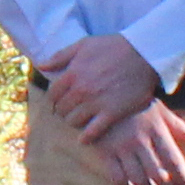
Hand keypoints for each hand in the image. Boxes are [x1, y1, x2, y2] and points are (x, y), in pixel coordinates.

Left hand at [38, 34, 167, 140]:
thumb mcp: (84, 45)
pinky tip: (84, 139)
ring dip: (73, 122)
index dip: (54, 99)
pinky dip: (86, 137)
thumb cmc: (113, 47)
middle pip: (61, 109)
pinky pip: (93, 132)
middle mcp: (81, 90)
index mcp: (72, 74)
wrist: (144, 54)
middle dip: (63, 111)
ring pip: (73, 121)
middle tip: (69, 111)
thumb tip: (41, 66)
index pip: (52, 94)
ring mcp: (96, 103)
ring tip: (78, 120)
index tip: (58, 101)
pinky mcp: (112, 113)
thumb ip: (60, 56)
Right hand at [92, 103, 184, 184]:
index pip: (174, 160)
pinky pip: (117, 178)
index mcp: (157, 130)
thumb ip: (179, 127)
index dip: (183, 179)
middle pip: (158, 174)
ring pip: (138, 179)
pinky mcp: (106, 152)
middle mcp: (141, 140)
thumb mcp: (160, 111)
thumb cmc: (137, 104)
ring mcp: (122, 147)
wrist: (105, 93)